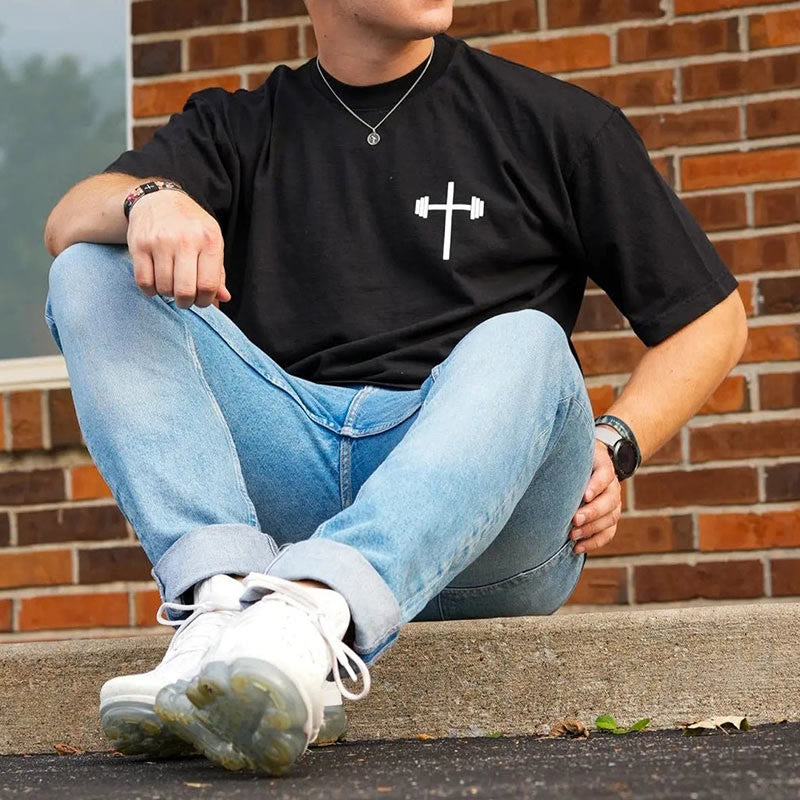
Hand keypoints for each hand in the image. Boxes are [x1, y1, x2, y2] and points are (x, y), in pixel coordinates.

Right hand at [126, 189, 230, 308]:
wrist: (159, 199)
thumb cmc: (190, 226)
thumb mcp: (211, 241)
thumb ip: (218, 272)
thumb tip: (224, 298)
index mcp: (209, 240)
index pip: (209, 285)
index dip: (205, 300)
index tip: (201, 299)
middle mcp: (185, 240)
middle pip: (185, 291)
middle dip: (186, 302)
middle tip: (185, 299)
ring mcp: (160, 242)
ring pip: (164, 288)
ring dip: (168, 294)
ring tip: (171, 285)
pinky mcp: (139, 245)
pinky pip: (144, 282)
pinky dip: (150, 290)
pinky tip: (156, 283)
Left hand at [570, 439, 621, 553]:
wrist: (587, 464)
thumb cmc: (573, 459)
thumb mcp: (571, 452)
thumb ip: (561, 455)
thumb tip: (536, 459)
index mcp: (603, 465)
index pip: (605, 473)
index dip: (596, 485)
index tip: (584, 496)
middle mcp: (612, 485)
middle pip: (610, 500)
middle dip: (592, 512)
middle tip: (575, 519)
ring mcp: (613, 502)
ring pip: (610, 518)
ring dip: (591, 529)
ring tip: (572, 534)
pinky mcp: (609, 517)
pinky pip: (608, 533)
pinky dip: (594, 542)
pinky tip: (578, 547)